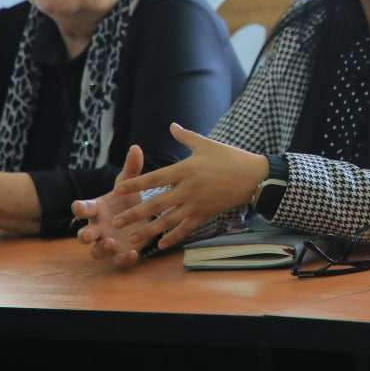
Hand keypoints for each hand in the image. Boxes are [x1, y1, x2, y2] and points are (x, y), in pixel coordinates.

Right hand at [73, 145, 146, 266]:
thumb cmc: (127, 200)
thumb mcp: (129, 184)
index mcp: (97, 209)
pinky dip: (123, 259)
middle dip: (85, 235)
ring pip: (96, 251)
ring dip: (101, 248)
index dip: (79, 208)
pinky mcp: (121, 253)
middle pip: (83, 234)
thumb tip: (137, 148)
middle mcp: (98, 227)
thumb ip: (132, 169)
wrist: (140, 217)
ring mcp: (107, 242)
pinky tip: (133, 254)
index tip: (79, 206)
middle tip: (90, 233)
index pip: (82, 209)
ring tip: (111, 242)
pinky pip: (118, 261)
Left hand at [108, 124, 267, 252]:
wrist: (253, 176)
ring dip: (149, 230)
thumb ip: (186, 137)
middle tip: (116, 222)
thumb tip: (172, 126)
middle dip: (135, 213)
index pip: (155, 178)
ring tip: (132, 238)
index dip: (136, 184)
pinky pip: (186, 228)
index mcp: (186, 169)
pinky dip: (173, 237)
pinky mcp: (205, 214)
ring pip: (168, 220)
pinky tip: (161, 244)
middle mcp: (188, 188)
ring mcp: (196, 204)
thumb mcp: (206, 144)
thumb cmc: (230, 157)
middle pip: (156, 203)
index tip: (118, 190)